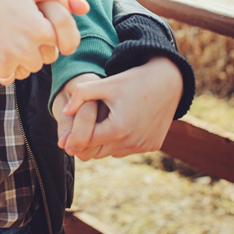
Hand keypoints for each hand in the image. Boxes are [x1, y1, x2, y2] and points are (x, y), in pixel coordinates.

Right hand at [0, 0, 87, 83]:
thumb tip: (85, 8)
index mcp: (39, 30)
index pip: (57, 46)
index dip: (47, 35)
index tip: (35, 25)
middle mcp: (22, 49)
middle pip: (40, 62)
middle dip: (34, 51)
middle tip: (18, 31)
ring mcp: (1, 60)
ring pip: (20, 72)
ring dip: (17, 61)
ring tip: (5, 38)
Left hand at [57, 57, 182, 158]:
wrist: (169, 81)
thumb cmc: (134, 80)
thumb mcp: (106, 83)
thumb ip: (81, 94)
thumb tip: (65, 111)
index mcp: (117, 129)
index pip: (85, 142)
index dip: (73, 138)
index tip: (64, 137)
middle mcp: (131, 142)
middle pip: (96, 152)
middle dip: (87, 143)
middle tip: (78, 133)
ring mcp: (143, 146)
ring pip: (111, 153)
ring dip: (104, 144)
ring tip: (99, 127)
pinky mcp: (152, 146)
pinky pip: (127, 150)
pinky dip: (120, 142)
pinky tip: (119, 126)